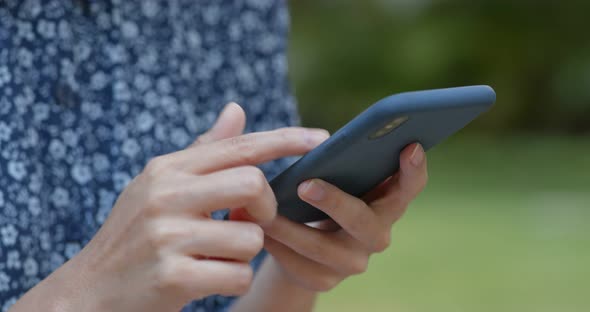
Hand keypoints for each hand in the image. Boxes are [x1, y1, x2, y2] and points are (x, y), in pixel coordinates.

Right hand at [10, 103, 329, 311]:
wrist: (89, 293)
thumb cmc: (135, 236)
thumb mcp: (160, 187)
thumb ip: (204, 152)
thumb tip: (237, 109)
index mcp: (167, 169)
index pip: (239, 146)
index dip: (284, 140)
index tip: (321, 139)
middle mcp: (166, 195)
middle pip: (253, 185)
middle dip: (264, 209)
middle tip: (246, 222)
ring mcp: (168, 235)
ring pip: (252, 237)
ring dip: (242, 253)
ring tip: (212, 256)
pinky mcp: (173, 276)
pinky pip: (240, 274)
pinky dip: (233, 281)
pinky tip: (206, 280)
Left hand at [261, 143, 427, 291]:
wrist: (304, 243)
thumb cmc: (323, 195)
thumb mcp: (336, 177)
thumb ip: (339, 160)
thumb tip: (323, 138)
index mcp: (387, 202)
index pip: (410, 186)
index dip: (414, 169)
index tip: (409, 146)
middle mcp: (377, 234)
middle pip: (363, 221)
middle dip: (335, 203)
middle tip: (306, 185)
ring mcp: (353, 261)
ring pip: (322, 247)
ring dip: (290, 228)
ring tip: (264, 211)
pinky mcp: (324, 280)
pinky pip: (298, 264)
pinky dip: (276, 246)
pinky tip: (258, 230)